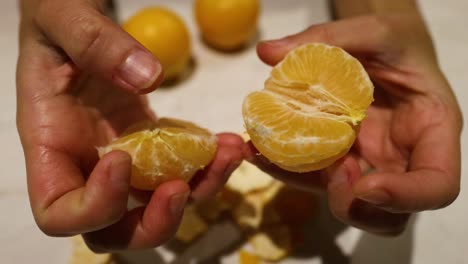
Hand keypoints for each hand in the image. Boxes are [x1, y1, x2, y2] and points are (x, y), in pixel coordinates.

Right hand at [16, 0, 243, 250]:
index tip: (123, 159)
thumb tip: (146, 76)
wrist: (77, 24)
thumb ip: (95, 43)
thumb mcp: (63, 18)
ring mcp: (123, 159)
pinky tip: (227, 142)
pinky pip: (180, 172)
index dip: (94, 204)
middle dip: (153, 221)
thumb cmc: (56, 20)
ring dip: (199, 190)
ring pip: (157, 205)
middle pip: (114, 230)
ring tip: (228, 153)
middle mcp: (86, 165)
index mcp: (51, 145)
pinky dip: (208, 166)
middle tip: (183, 187)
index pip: (59, 212)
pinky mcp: (151, 145)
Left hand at [249, 14, 461, 234]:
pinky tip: (258, 149)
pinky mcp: (339, 162)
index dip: (407, 196)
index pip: (437, 184)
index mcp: (430, 130)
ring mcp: (368, 165)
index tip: (367, 186)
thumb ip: (329, 37)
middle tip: (330, 171)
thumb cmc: (391, 42)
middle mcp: (401, 158)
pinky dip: (286, 171)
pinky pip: (315, 179)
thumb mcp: (373, 30)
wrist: (380, 52)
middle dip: (355, 204)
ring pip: (348, 203)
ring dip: (312, 187)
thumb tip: (267, 51)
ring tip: (280, 152)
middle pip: (391, 212)